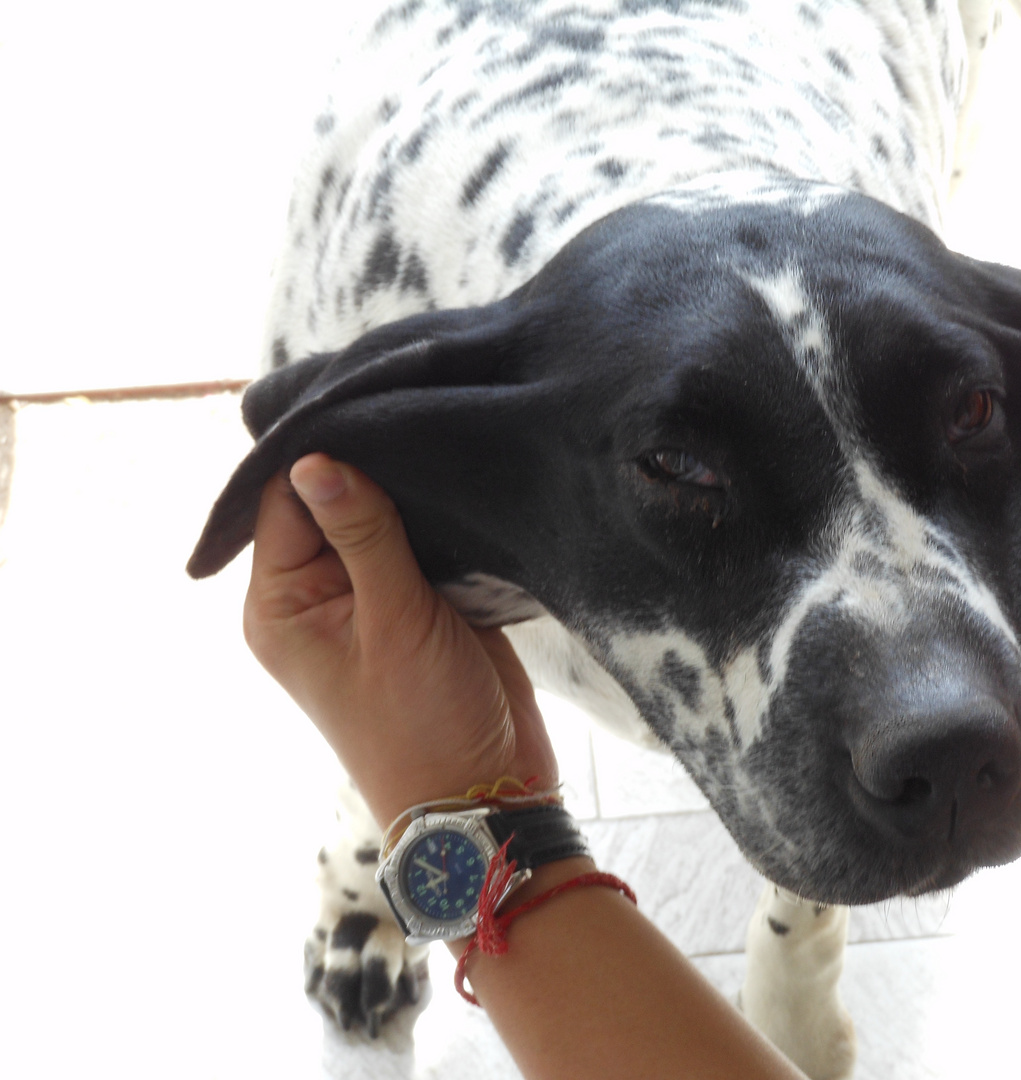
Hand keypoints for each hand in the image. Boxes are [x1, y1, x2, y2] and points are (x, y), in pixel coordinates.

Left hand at [243, 453, 556, 828]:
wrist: (487, 792)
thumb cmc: (423, 723)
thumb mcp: (393, 621)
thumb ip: (362, 534)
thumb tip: (315, 457)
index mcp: (283, 605)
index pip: (287, 503)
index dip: (326, 458)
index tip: (376, 412)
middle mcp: (318, 597)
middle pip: (334, 505)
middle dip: (376, 471)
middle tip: (421, 423)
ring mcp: (373, 600)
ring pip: (384, 520)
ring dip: (415, 496)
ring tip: (448, 451)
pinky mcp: (424, 605)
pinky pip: (425, 544)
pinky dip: (445, 523)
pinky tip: (468, 492)